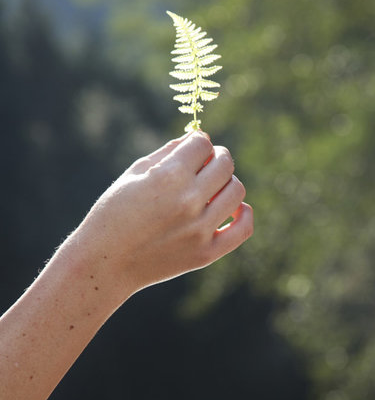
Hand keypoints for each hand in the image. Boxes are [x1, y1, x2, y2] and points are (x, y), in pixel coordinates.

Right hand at [63, 131, 252, 296]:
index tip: (191, 150)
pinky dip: (243, 214)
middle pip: (225, 164)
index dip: (198, 142)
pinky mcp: (207, 253)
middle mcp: (188, 201)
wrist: (105, 264)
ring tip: (212, 188)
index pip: (203, 143)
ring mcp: (200, 229)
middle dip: (216, 157)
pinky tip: (233, 209)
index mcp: (168, 177)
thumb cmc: (114, 213)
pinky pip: (244, 228)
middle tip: (205, 164)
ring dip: (227, 183)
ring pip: (237, 190)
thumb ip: (169, 152)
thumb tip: (199, 136)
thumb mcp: (134, 174)